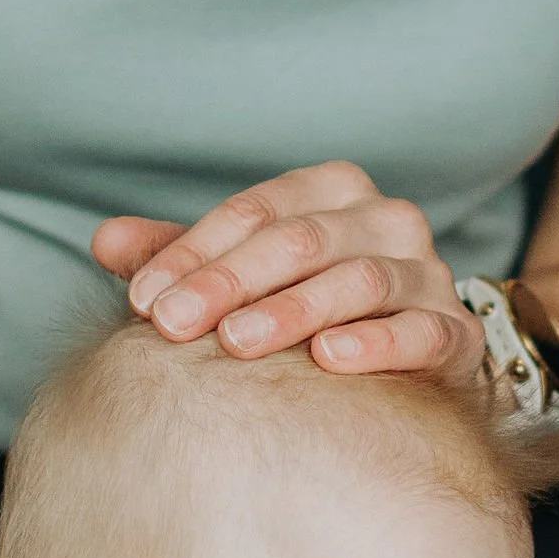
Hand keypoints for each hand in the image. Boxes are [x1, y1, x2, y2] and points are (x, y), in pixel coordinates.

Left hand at [93, 162, 485, 384]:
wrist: (415, 366)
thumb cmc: (312, 310)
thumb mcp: (243, 278)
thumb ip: (181, 258)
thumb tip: (103, 241)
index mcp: (333, 191)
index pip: (254, 212)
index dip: (192, 252)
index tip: (140, 299)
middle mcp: (386, 219)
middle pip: (298, 239)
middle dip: (228, 281)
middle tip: (170, 324)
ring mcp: (426, 272)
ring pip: (357, 278)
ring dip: (292, 309)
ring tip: (237, 341)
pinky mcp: (455, 331)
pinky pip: (421, 329)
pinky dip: (377, 342)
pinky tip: (331, 360)